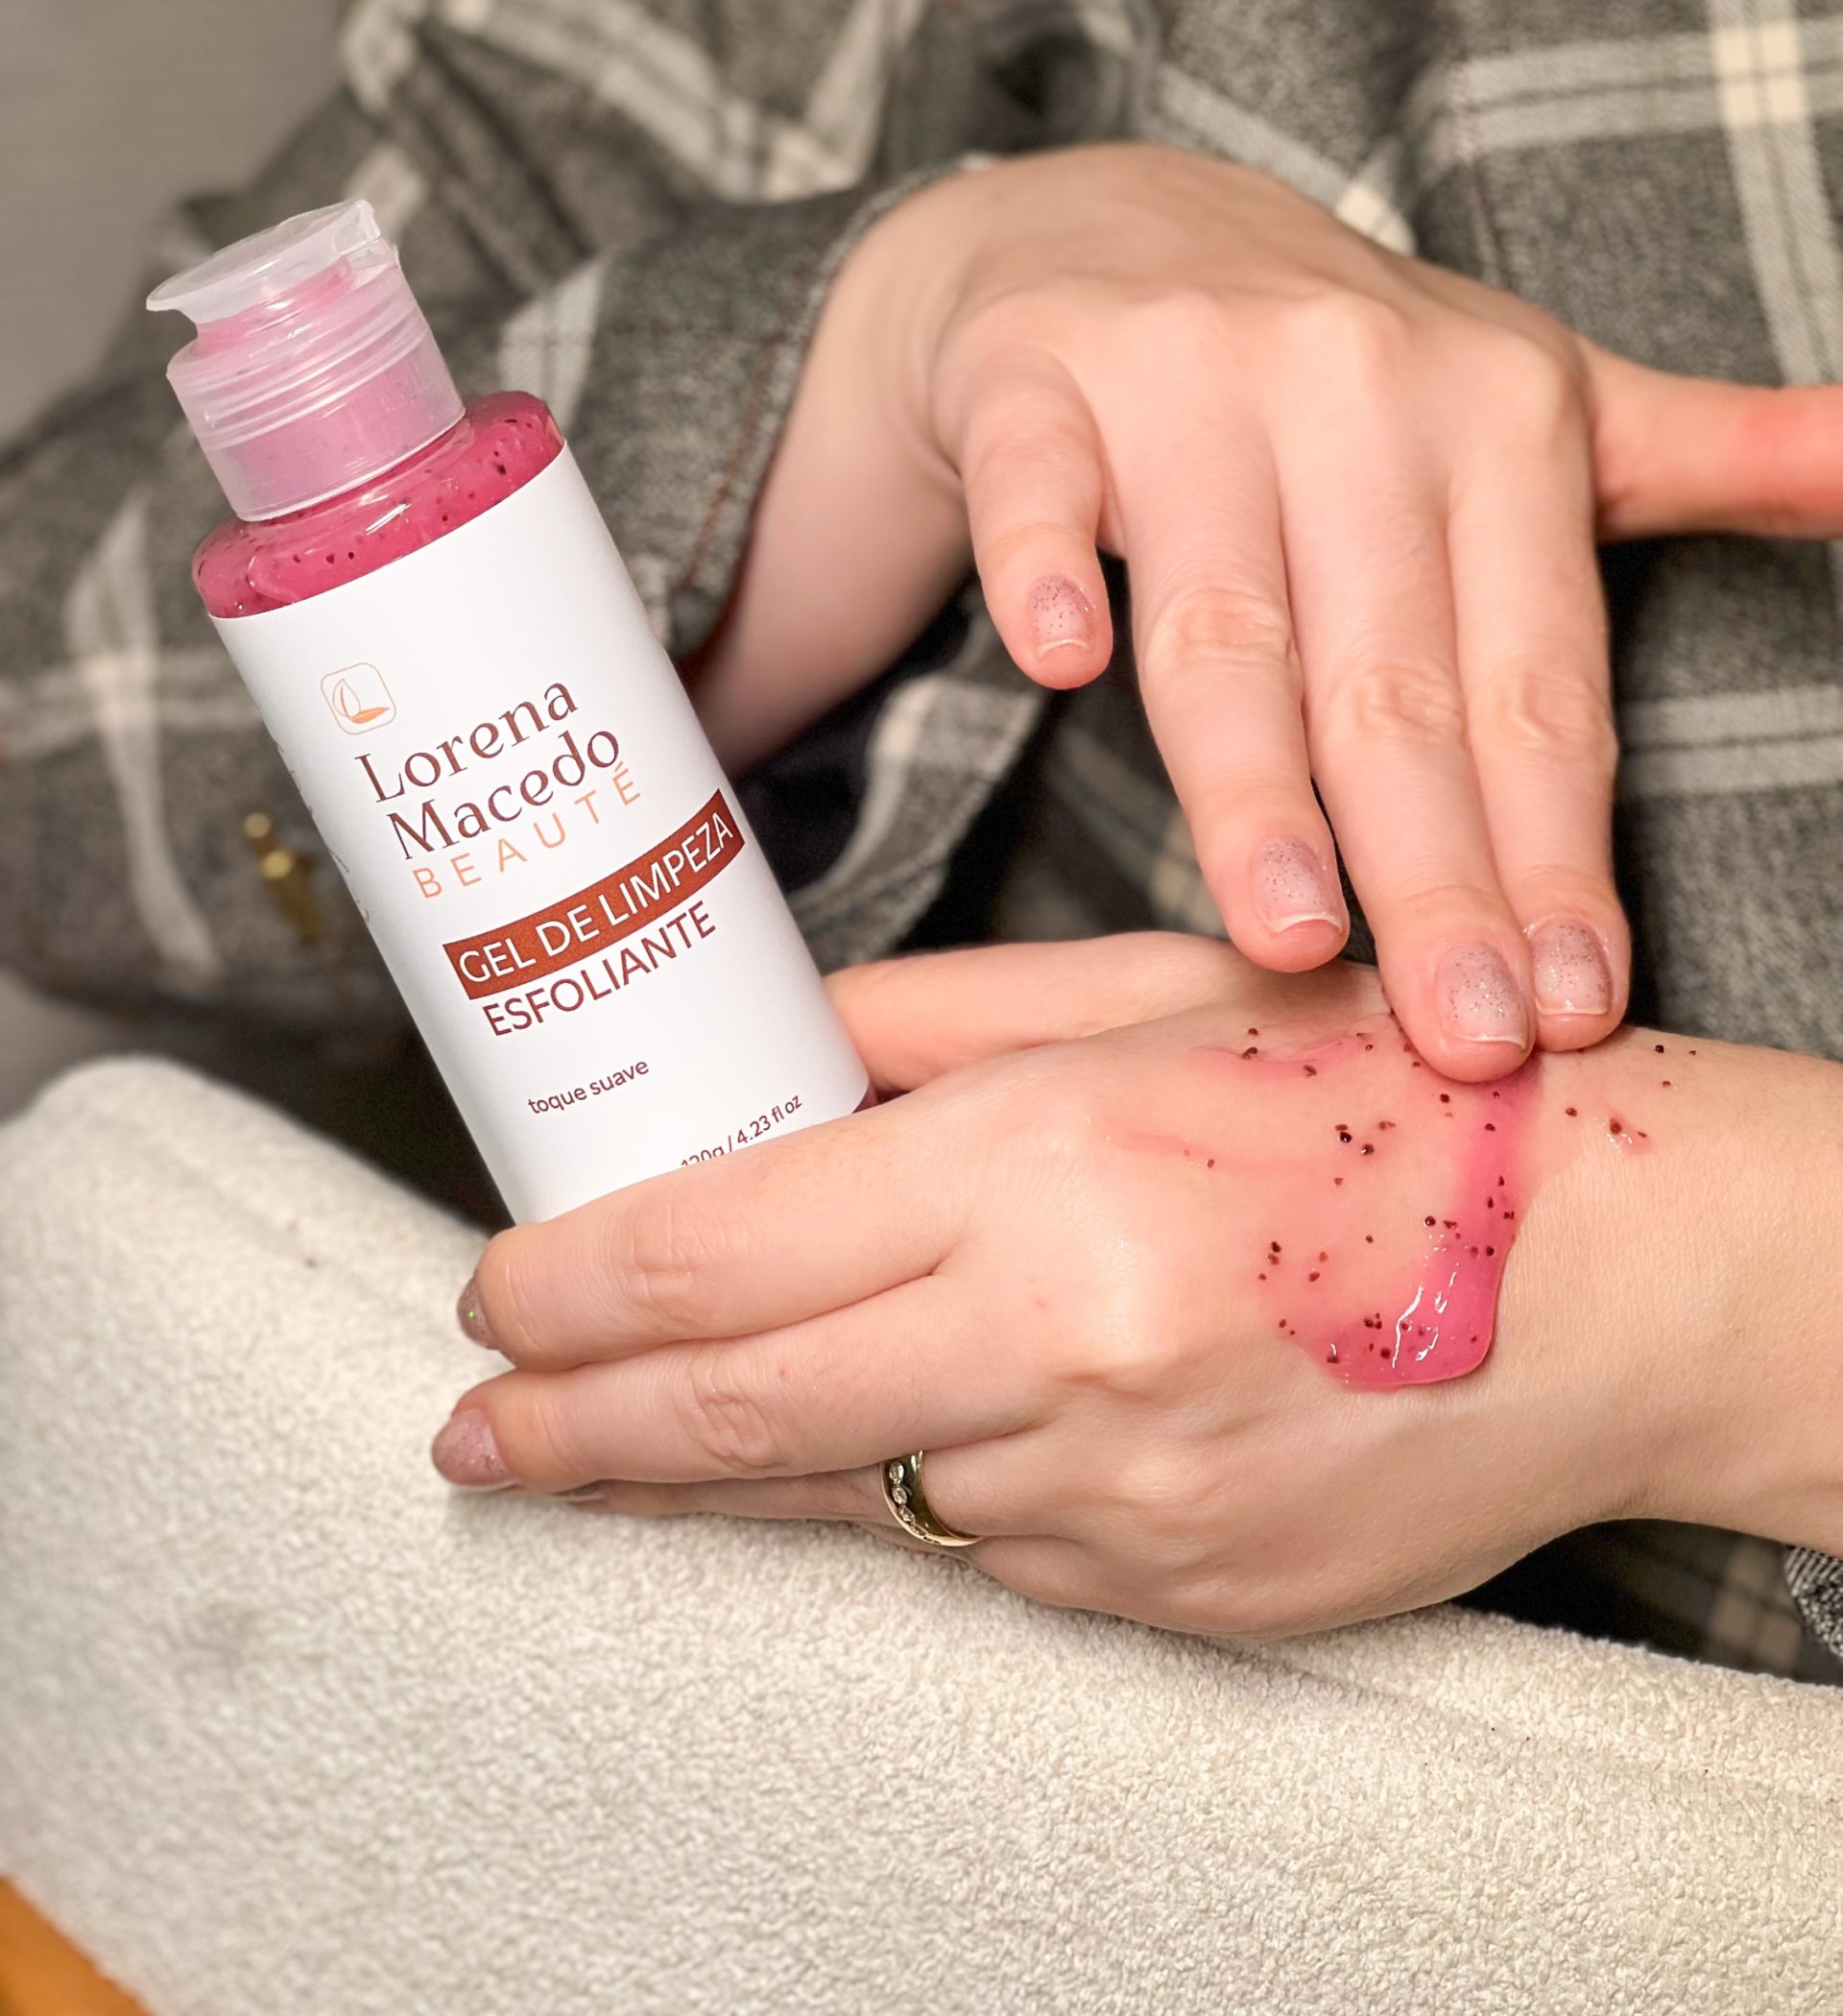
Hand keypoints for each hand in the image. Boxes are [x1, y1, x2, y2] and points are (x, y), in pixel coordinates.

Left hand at [432, 938, 1842, 1640]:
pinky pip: (986, 1554)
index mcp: (1048, 1166)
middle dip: (572, 1429)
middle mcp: (1064, 1347)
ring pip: (848, 1499)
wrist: (1623, 1280)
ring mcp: (1117, 1498)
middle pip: (730, 1414)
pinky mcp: (1170, 1597)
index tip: (494, 1295)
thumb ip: (936, 1029)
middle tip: (477, 1429)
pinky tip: (918, 1437)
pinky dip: (920, 1493)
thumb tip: (776, 1054)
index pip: (723, 1248)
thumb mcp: (1158, 994)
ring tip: (627, 1446)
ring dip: (727, 1470)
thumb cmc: (1389, 1100)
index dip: (572, 1286)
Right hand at [692, 147, 1842, 1078]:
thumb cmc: (1342, 366)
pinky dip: (1047, 568)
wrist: (1108, 229)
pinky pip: (1041, 487)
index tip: (1572, 1009)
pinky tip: (1057, 661)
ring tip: (1290, 936)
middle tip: (1460, 1041)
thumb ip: (1710, 454)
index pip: (1537, 679)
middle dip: (1436, 874)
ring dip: (1257, 784)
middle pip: (1394, 680)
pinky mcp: (1039, 382)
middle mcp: (1358, 386)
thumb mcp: (1544, 397)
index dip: (1560, 853)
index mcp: (1501, 416)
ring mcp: (1190, 378)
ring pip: (1226, 617)